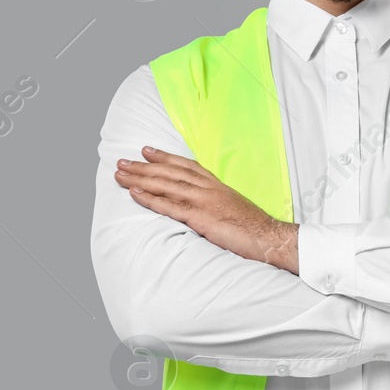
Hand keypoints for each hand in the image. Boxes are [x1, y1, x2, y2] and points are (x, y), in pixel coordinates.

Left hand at [115, 146, 298, 272]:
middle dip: (144, 166)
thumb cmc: (254, 228)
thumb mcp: (233, 208)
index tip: (146, 151)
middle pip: (170, 172)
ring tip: (120, 173)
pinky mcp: (201, 217)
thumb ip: (216, 203)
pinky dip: (150, 198)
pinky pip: (169, 205)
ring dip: (140, 178)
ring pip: (166, 184)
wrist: (269, 238)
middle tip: (122, 161)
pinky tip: (134, 193)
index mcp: (216, 185)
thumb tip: (203, 207)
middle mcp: (208, 188)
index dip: (164, 157)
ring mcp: (204, 201)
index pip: (186, 166)